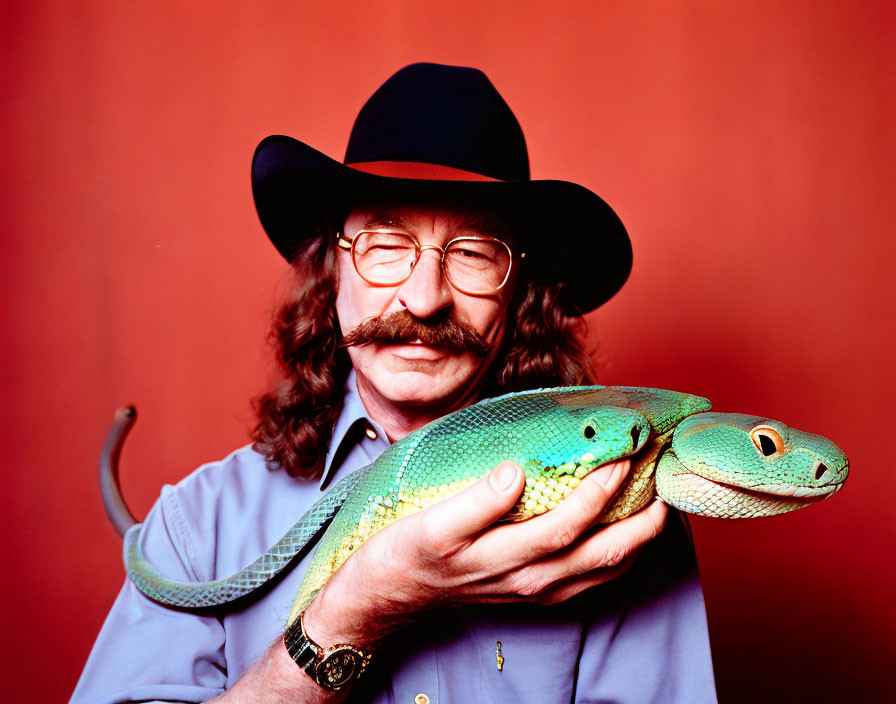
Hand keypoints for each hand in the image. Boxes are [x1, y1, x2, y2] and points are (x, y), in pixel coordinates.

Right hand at [304, 459, 667, 648]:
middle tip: (663, 480)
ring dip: (637, 539)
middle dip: (640, 519)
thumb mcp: (431, 524)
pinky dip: (618, 557)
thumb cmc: (407, 553)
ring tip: (658, 505)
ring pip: (603, 571)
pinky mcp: (534, 593)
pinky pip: (590, 580)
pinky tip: (625, 535)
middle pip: (602, 554)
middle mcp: (530, 581)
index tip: (623, 454)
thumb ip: (475, 500)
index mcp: (506, 558)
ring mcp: (535, 591)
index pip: (569, 525)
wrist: (391, 594)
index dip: (601, 491)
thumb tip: (515, 472)